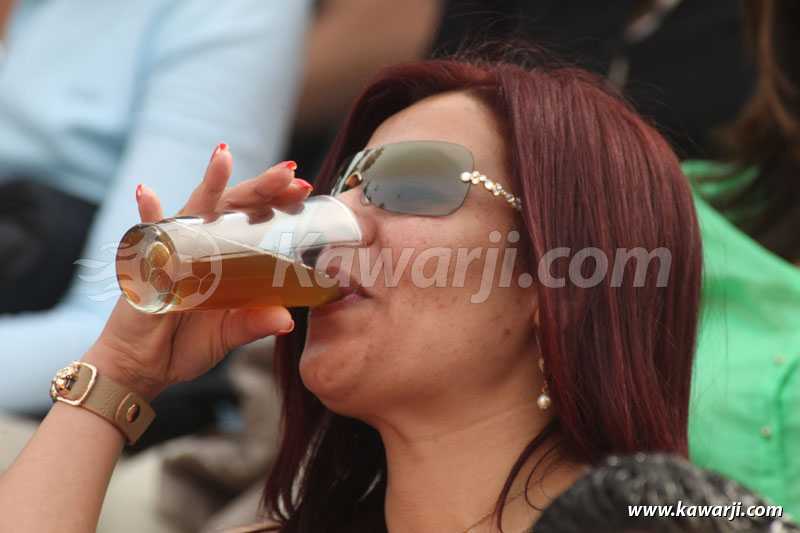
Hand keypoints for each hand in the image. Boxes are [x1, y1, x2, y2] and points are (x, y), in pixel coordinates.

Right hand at [83, 147, 311, 400]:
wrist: (144, 369)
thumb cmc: (186, 345)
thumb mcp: (230, 334)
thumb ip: (255, 323)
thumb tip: (287, 320)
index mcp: (225, 257)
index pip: (255, 218)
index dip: (277, 201)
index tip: (303, 188)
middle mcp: (201, 244)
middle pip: (232, 206)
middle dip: (260, 186)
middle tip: (287, 173)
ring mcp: (172, 248)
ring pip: (194, 208)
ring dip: (209, 182)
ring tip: (223, 156)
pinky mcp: (145, 263)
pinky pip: (144, 233)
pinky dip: (146, 213)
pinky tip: (148, 194)